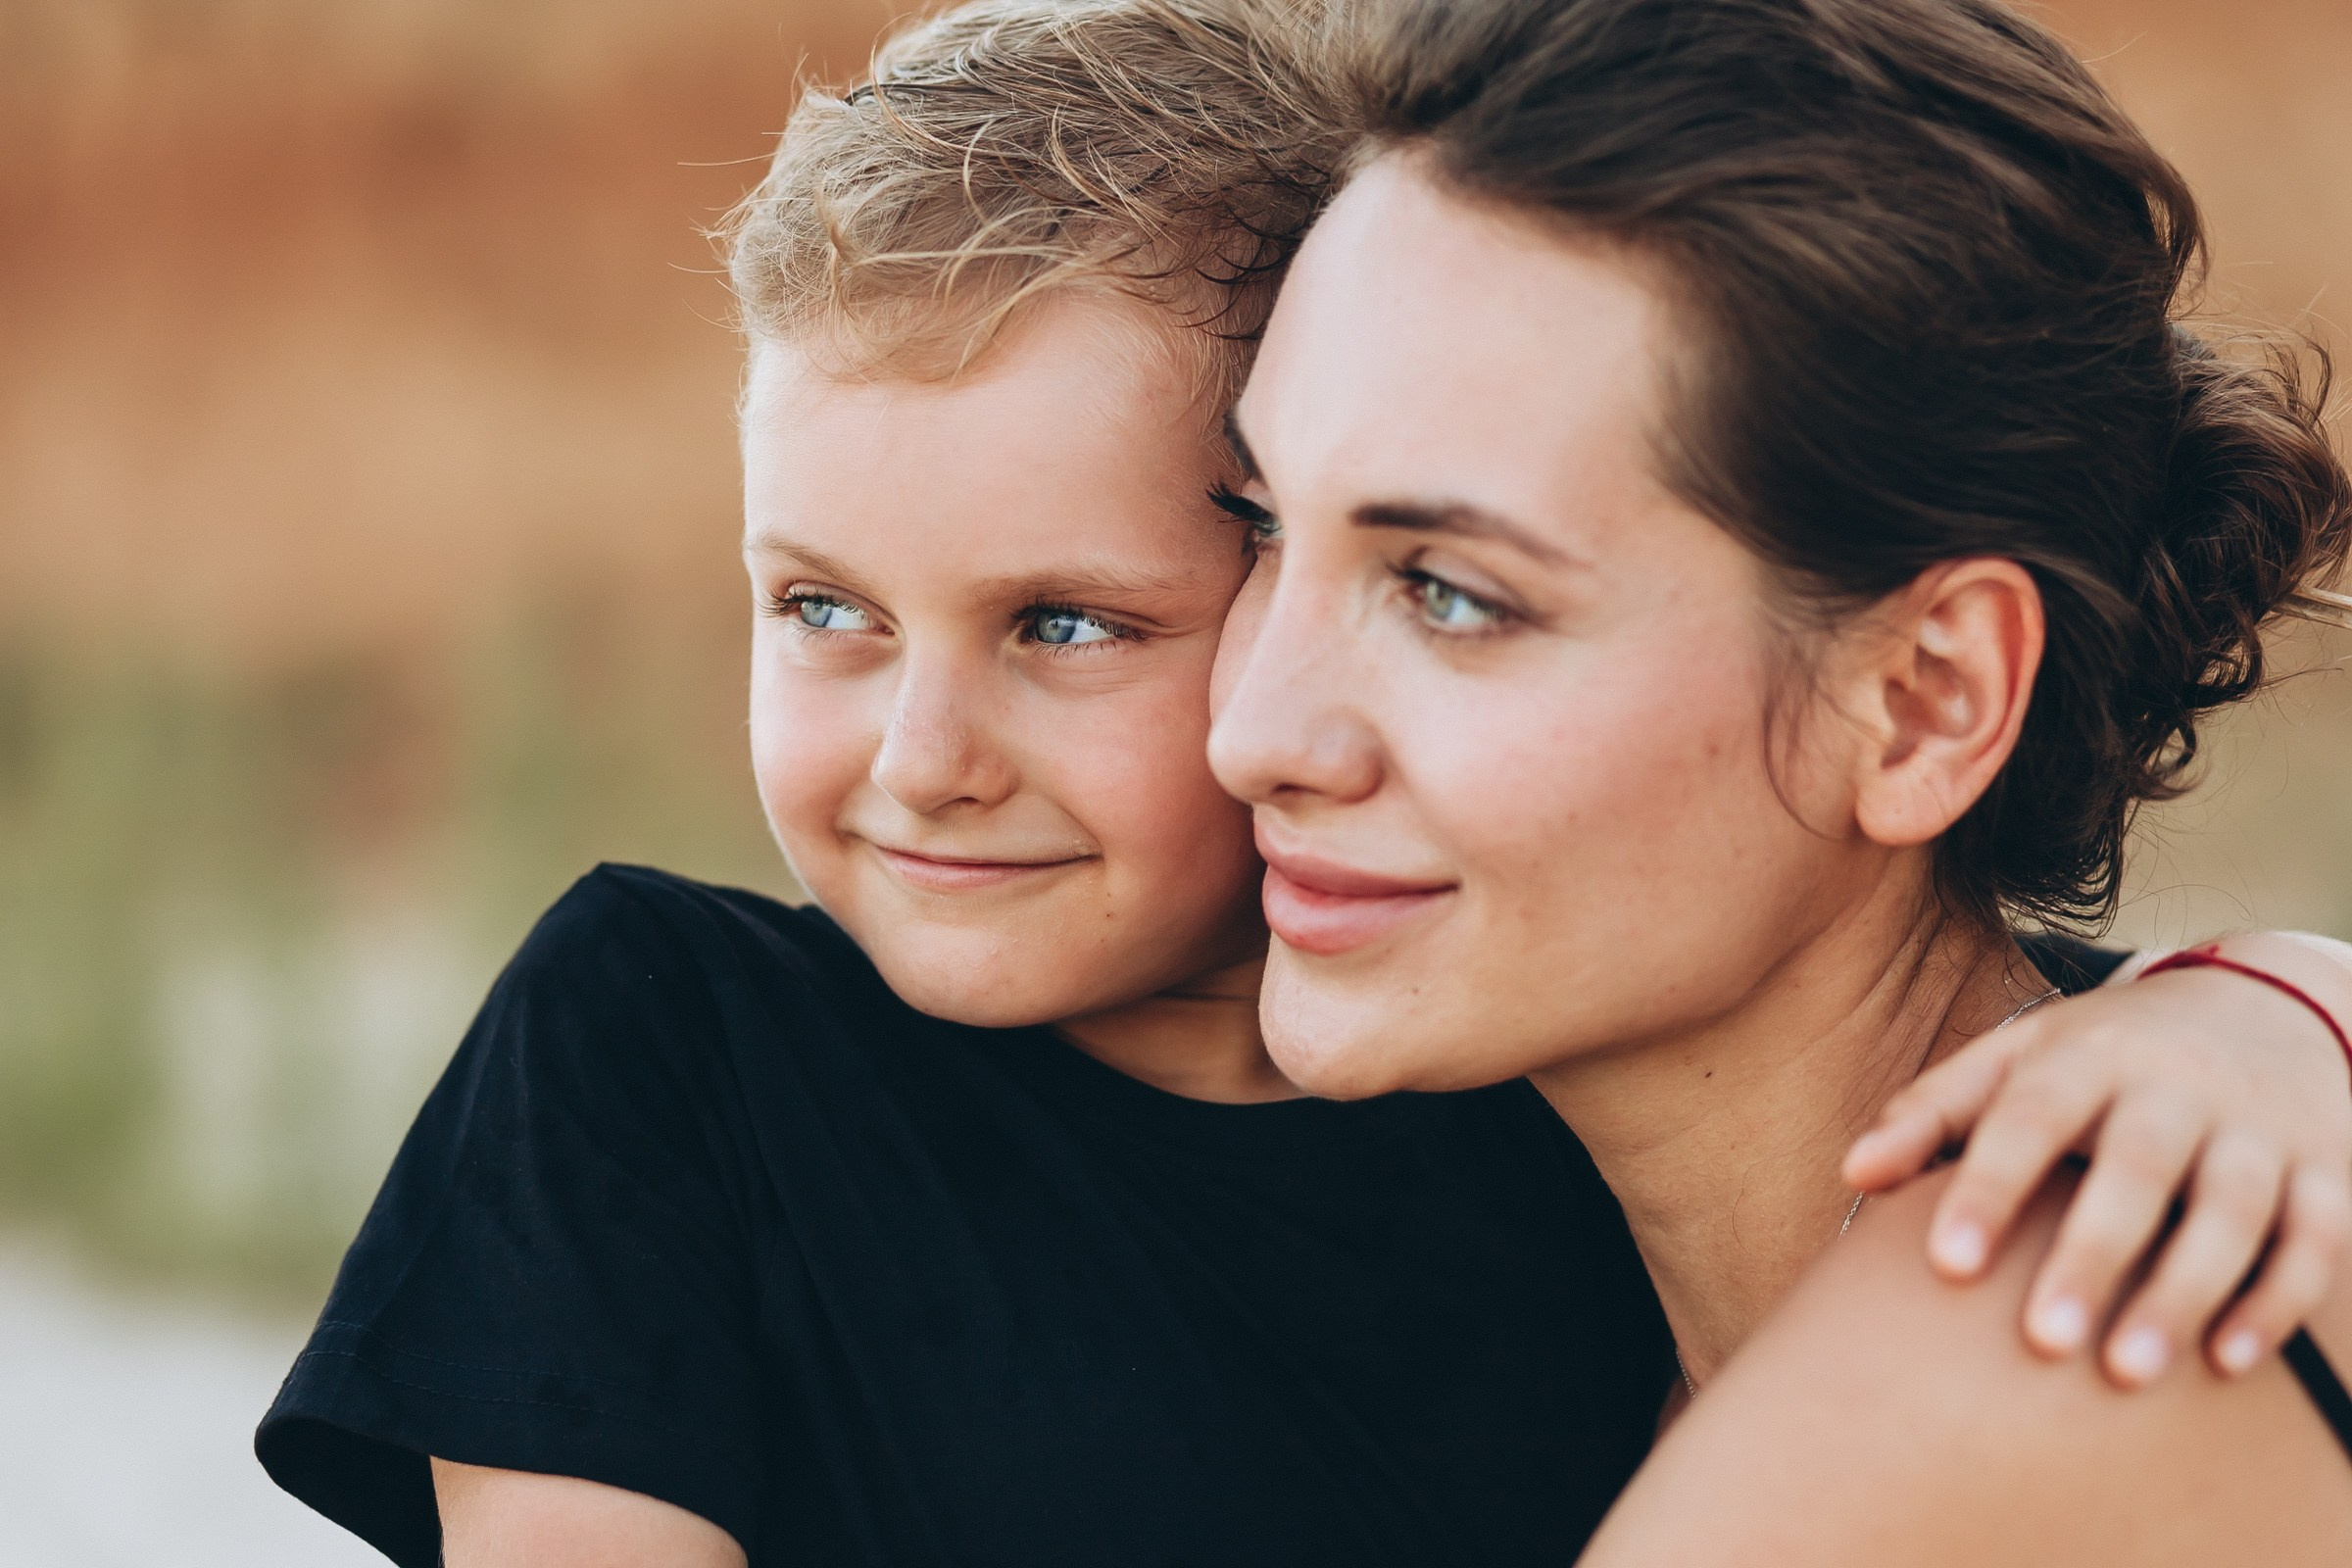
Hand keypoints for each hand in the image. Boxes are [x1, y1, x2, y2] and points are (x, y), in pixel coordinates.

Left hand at [1844, 935, 2351, 1387]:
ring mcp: (2257, 1128)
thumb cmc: (2103, 1055)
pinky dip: (2276, 1301)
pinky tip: (2226, 1360)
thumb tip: (1854, 1171)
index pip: (2030, 1116)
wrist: (2259, 1002)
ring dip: (2183, 1293)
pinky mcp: (2323, 1171)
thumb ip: (1933, 1112)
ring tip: (2126, 1372)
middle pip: (2138, 1169)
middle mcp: (2178, 1086)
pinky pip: (2314, 1240)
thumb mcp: (2016, 1058)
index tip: (1946, 1265)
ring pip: (2232, 1212)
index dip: (1988, 1186)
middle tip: (2041, 1341)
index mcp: (2088, 1055)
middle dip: (2091, 1255)